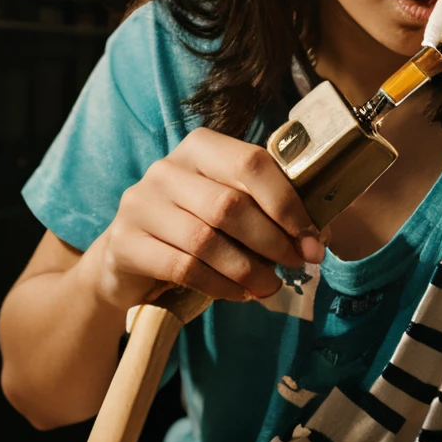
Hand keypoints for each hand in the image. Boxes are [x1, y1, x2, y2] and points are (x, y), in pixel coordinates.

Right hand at [87, 129, 323, 311]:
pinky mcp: (125, 242)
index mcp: (201, 147)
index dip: (287, 203)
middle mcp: (166, 168)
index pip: (251, 163)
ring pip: (206, 239)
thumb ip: (266, 210)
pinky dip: (219, 285)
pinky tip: (239, 293)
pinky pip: (182, 267)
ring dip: (248, 269)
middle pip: (230, 204)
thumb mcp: (229, 206)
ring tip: (271, 286)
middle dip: (272, 240)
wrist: (127, 257)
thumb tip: (317, 237)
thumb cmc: (194, 227)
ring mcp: (140, 203)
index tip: (312, 237)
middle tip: (297, 264)